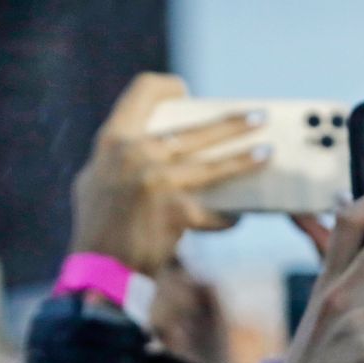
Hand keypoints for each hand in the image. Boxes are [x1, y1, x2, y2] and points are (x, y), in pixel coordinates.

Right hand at [69, 72, 263, 277]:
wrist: (98, 274)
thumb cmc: (97, 229)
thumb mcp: (95, 181)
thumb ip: (120, 157)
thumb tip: (155, 139)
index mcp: (113, 140)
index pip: (143, 91)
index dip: (167, 87)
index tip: (185, 92)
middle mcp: (136, 154)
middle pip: (196, 129)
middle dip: (234, 122)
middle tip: (259, 118)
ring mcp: (158, 182)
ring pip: (215, 165)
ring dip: (246, 159)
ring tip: (268, 154)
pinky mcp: (176, 213)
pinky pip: (213, 212)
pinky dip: (226, 218)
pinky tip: (236, 218)